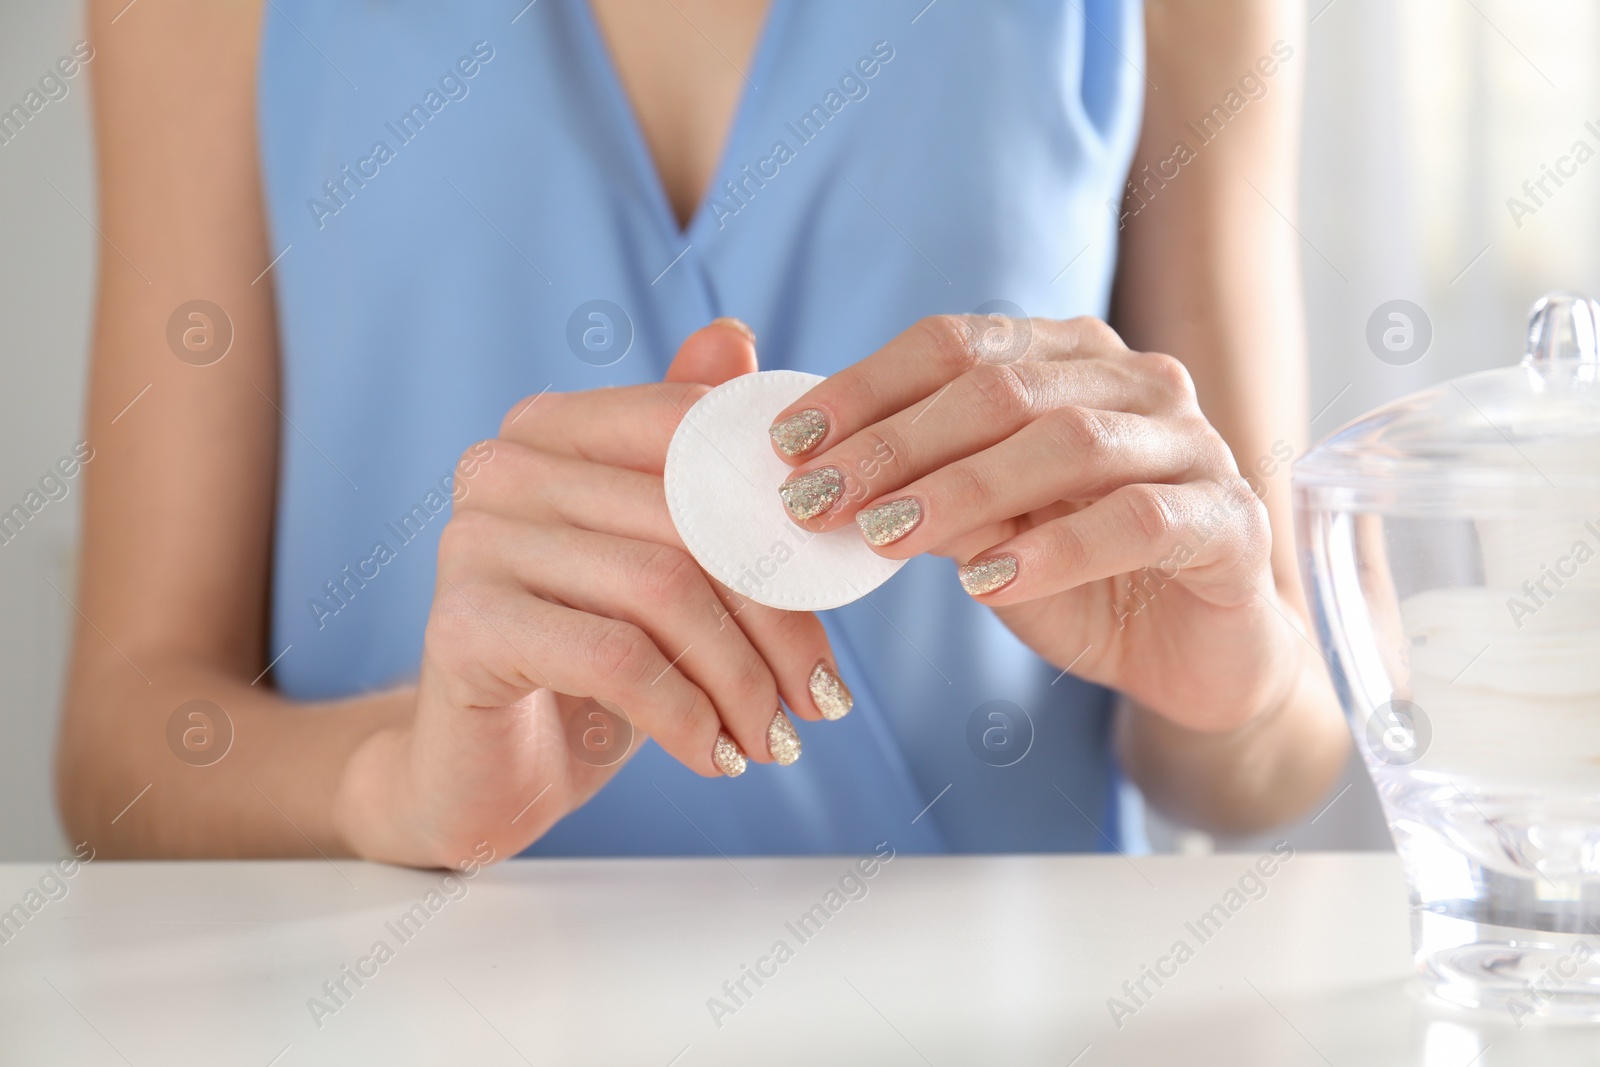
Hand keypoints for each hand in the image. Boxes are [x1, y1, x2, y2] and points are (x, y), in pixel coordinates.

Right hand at [333, 321, 846, 866]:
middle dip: (778, 619)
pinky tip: (716, 758)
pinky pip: (618, 658)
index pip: (697, 433)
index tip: (835, 592)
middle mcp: (503, 464)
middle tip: (821, 697)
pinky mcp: (461, 624)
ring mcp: (471, 538)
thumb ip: (695, 460)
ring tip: (776, 738)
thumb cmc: (590, 664)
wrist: (488, 774)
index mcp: (553, 426)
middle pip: (691, 519)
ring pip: (663, 590)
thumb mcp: (661, 562)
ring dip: (742, 680)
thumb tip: (739, 337)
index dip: (782, 512)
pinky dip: (688, 715)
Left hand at [766, 315, 1297, 733]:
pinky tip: (987, 583)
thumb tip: (820, 476)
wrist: (1194, 656)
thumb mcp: (984, 532)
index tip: (788, 442)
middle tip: (816, 497)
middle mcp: (1137, 382)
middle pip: (1003, 387)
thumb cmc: (1078, 579)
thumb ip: (923, 491)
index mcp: (1070, 359)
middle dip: (896, 442)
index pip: (956, 344)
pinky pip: (1138, 520)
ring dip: (962, 489)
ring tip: (885, 536)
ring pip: (1068, 441)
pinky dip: (1055, 550)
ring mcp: (1194, 446)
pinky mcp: (1230, 522)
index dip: (866, 388)